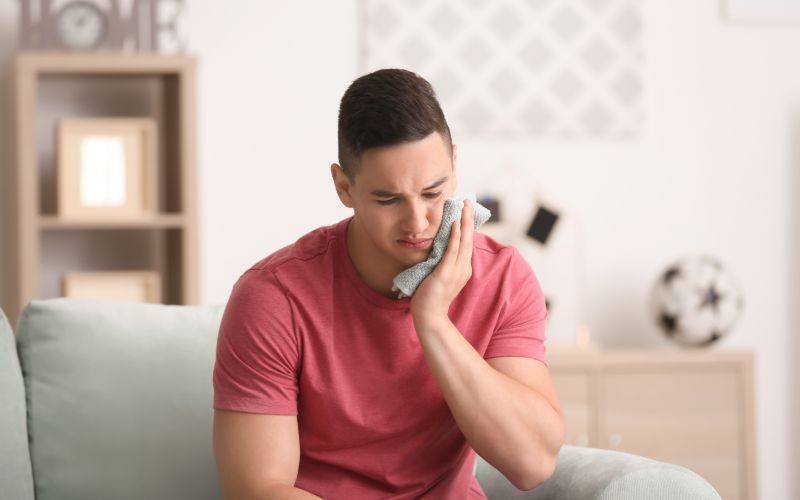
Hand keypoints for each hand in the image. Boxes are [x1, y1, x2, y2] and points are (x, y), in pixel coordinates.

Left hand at [410, 200, 474, 326]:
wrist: (429, 315)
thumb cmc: (430, 296)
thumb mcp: (439, 275)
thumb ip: (441, 263)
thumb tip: (437, 249)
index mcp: (463, 268)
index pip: (466, 243)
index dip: (467, 227)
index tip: (465, 211)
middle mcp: (463, 268)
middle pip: (469, 238)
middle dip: (468, 219)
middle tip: (468, 201)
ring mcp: (457, 270)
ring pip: (463, 241)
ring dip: (464, 222)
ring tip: (464, 206)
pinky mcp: (446, 273)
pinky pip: (452, 250)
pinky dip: (455, 236)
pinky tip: (455, 224)